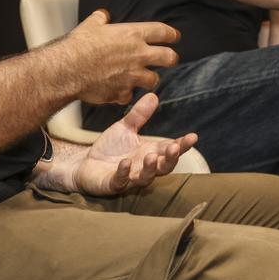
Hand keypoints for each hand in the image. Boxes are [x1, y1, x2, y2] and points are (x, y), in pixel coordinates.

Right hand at [63, 10, 179, 105]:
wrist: (68, 68)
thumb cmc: (79, 44)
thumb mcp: (90, 25)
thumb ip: (100, 19)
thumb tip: (102, 15)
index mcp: (133, 34)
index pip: (162, 32)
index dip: (171, 34)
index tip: (175, 37)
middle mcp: (138, 54)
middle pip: (168, 57)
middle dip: (171, 58)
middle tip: (170, 59)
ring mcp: (132, 75)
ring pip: (154, 80)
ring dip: (150, 79)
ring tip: (145, 79)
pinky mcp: (122, 92)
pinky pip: (130, 95)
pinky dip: (126, 94)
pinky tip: (119, 92)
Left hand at [71, 93, 198, 195]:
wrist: (85, 163)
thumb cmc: (110, 148)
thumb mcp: (125, 128)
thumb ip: (139, 115)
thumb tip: (153, 95)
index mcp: (151, 152)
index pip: (171, 149)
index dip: (182, 145)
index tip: (193, 137)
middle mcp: (144, 167)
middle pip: (164, 167)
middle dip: (171, 159)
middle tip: (175, 148)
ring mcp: (130, 177)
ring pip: (146, 177)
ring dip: (150, 167)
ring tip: (151, 156)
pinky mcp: (113, 184)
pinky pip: (121, 181)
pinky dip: (124, 173)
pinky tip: (125, 163)